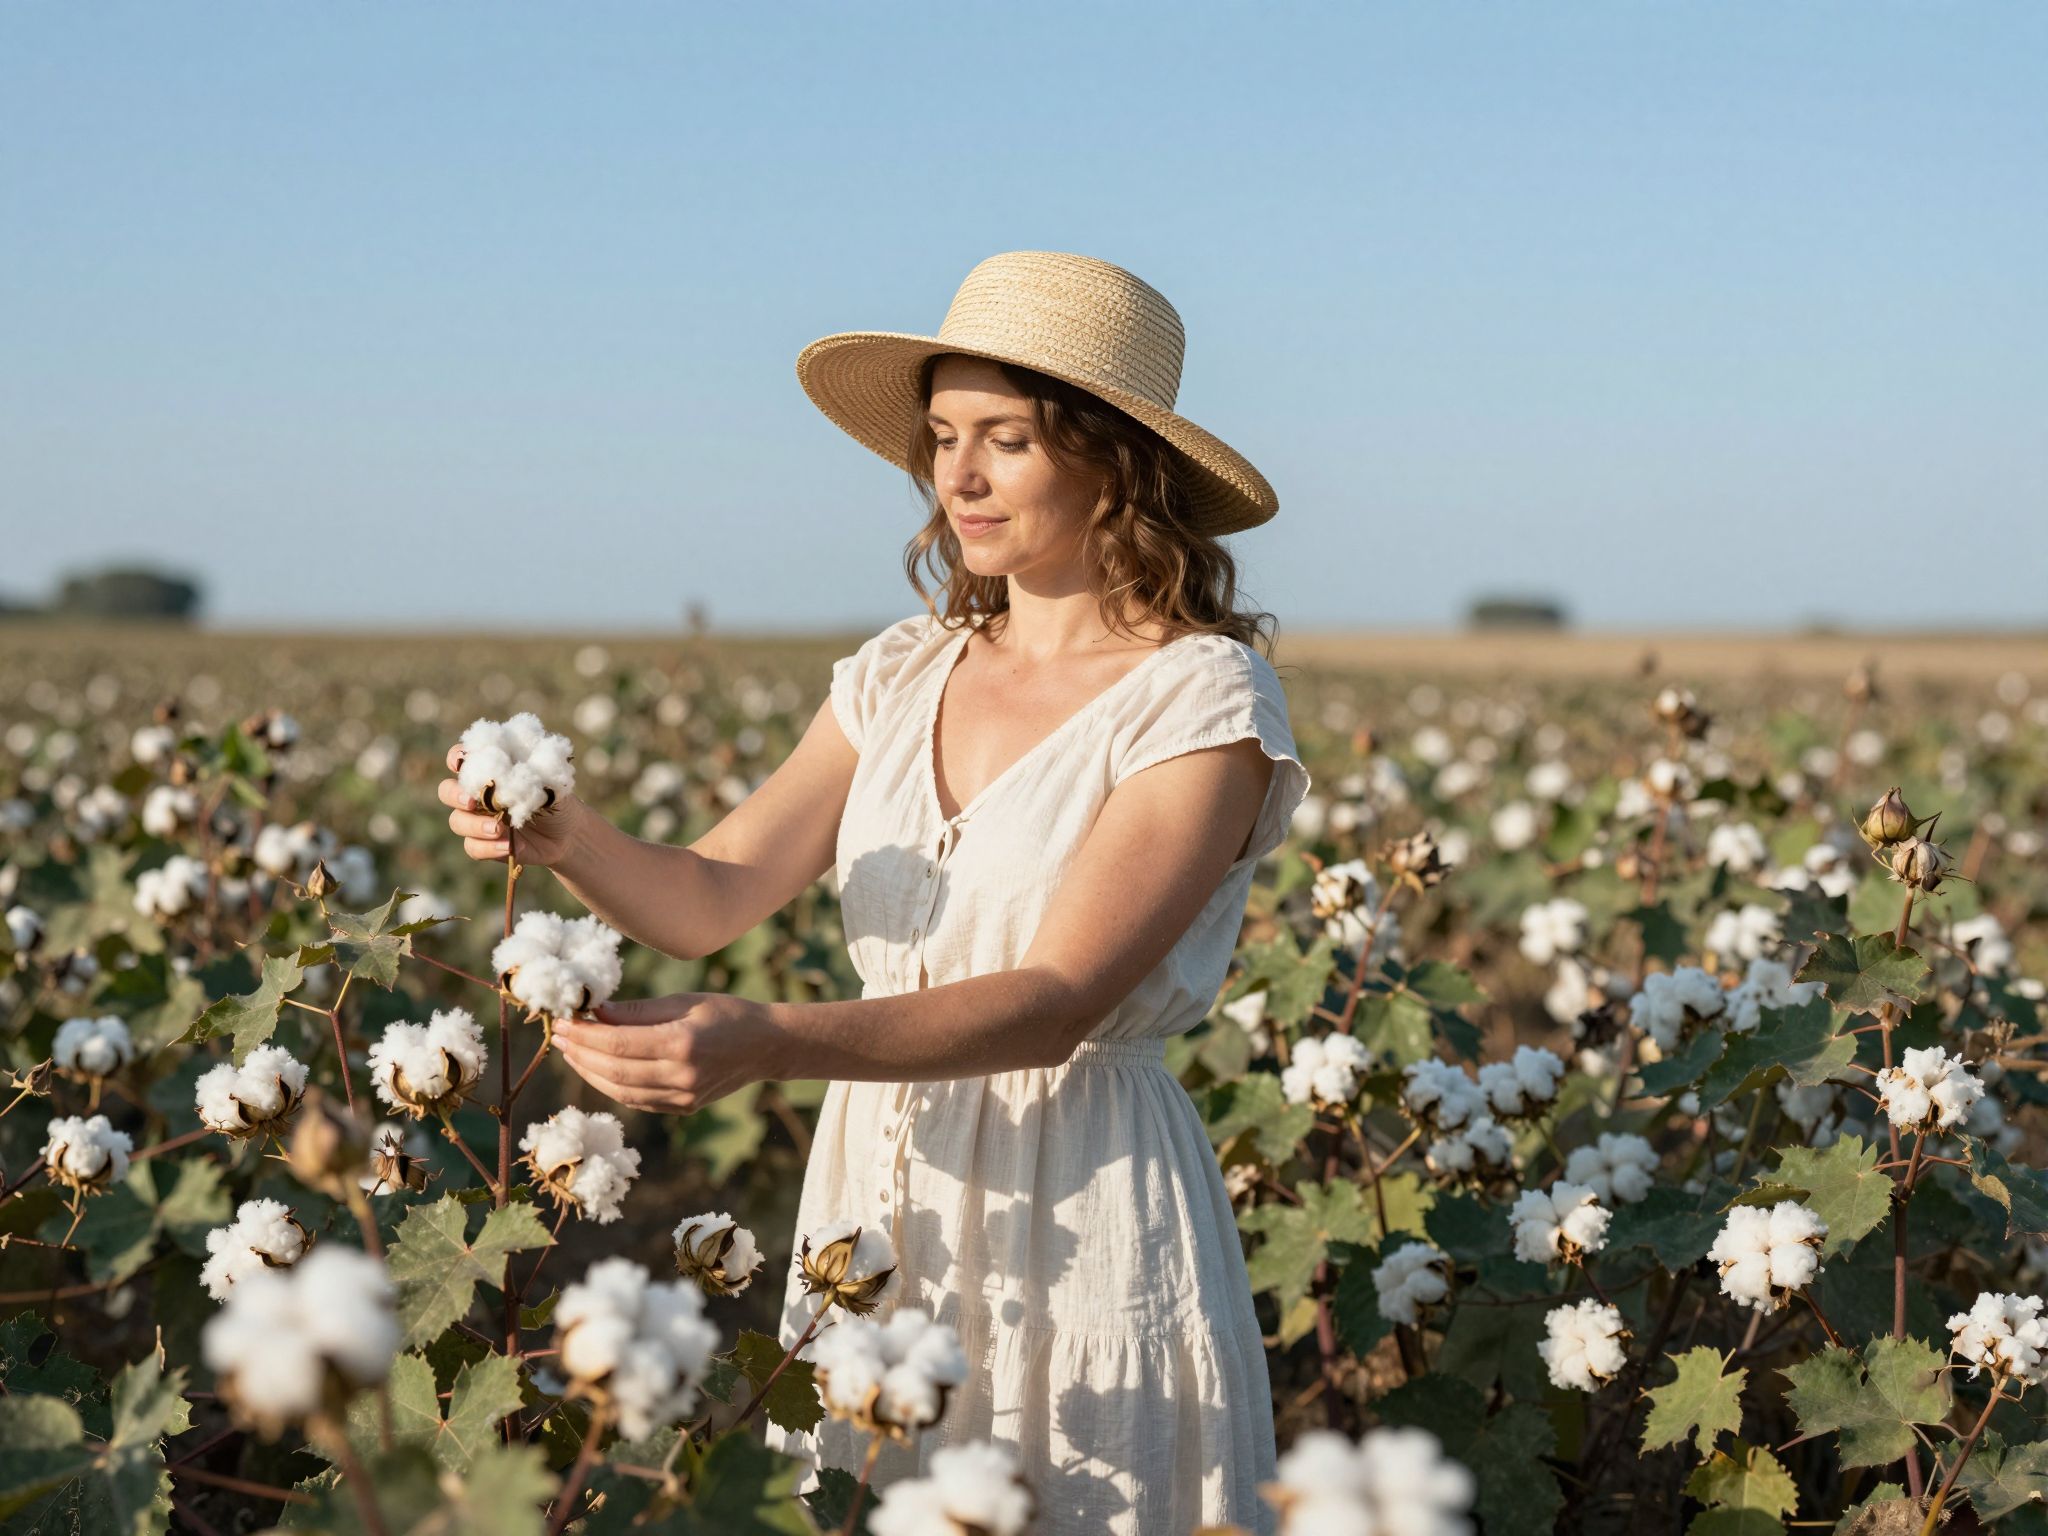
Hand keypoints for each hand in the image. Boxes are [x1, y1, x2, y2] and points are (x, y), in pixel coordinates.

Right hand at [437, 742, 583, 866]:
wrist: (568, 833)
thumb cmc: (556, 798)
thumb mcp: (550, 782)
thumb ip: (531, 775)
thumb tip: (514, 776)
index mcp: (489, 770)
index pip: (461, 758)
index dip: (456, 757)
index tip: (460, 762)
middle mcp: (477, 793)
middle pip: (447, 791)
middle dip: (454, 794)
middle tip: (470, 801)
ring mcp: (477, 819)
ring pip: (457, 821)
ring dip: (474, 825)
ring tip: (498, 829)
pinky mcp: (484, 844)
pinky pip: (472, 846)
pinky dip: (487, 847)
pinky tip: (508, 846)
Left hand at [551, 993, 771, 1113]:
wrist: (766, 1046)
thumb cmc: (726, 1013)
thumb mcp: (684, 1001)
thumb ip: (638, 1011)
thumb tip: (595, 1013)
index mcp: (682, 1043)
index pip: (618, 1044)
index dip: (584, 1035)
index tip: (562, 1022)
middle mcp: (681, 1075)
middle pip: (614, 1071)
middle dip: (580, 1053)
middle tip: (558, 1036)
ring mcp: (682, 1097)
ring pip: (620, 1091)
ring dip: (589, 1073)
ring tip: (571, 1052)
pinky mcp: (683, 1108)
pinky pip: (636, 1100)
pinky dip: (611, 1086)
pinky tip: (597, 1069)